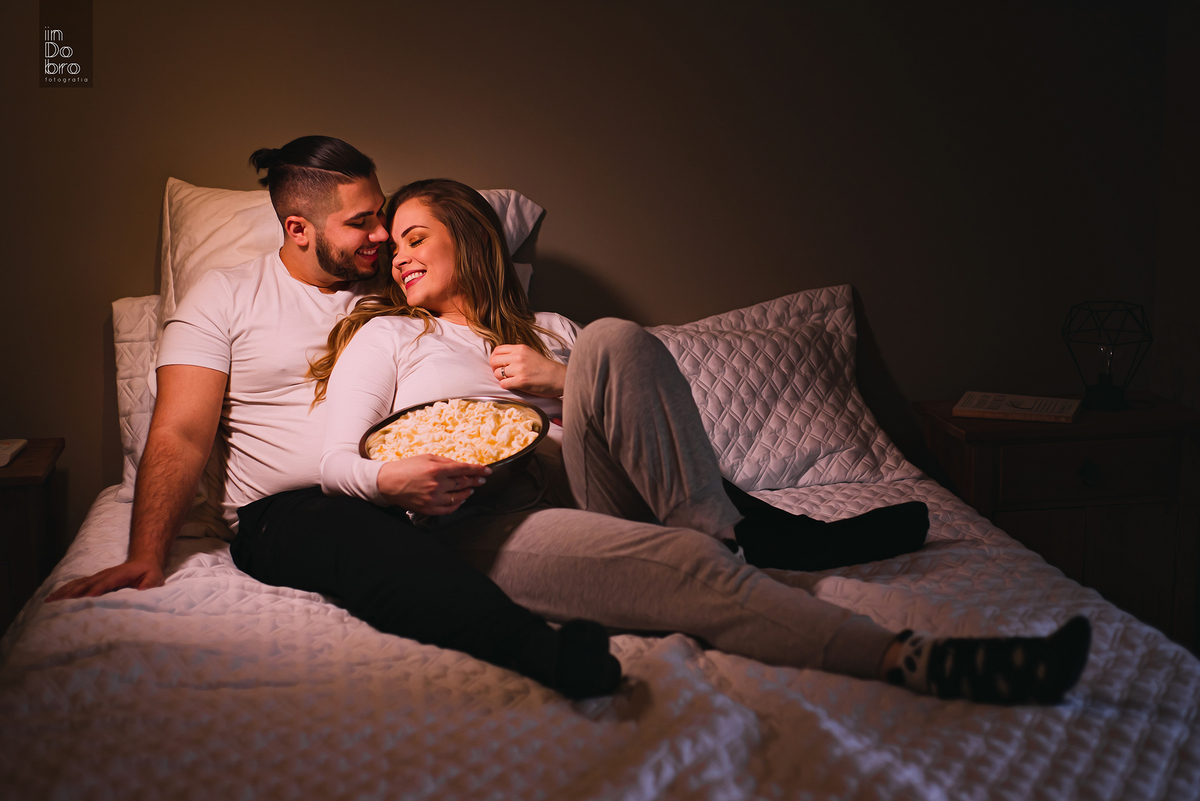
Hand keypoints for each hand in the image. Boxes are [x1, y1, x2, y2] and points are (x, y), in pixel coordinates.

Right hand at [45, 559, 164, 601]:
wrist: (144, 563)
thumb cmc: (149, 574)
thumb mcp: (155, 579)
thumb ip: (149, 585)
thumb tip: (142, 591)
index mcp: (120, 575)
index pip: (106, 583)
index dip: (97, 590)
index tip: (88, 599)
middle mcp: (105, 575)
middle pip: (86, 584)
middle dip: (73, 594)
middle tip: (58, 605)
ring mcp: (97, 577)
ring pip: (78, 584)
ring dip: (64, 593)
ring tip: (49, 602)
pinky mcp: (93, 581)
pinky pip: (76, 585)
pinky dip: (64, 590)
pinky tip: (53, 597)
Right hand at [377, 454, 491, 514]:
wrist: (388, 483)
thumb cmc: (407, 467)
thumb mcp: (427, 458)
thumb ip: (446, 462)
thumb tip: (461, 467)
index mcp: (436, 470)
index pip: (463, 470)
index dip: (477, 470)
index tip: (487, 471)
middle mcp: (436, 485)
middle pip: (462, 484)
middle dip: (474, 481)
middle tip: (481, 480)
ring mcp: (433, 499)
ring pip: (458, 498)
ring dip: (467, 493)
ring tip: (471, 489)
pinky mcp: (429, 509)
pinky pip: (449, 509)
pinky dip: (457, 504)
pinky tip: (460, 499)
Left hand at [490, 344, 566, 397]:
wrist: (559, 378)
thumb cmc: (545, 368)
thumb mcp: (530, 354)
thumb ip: (516, 354)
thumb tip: (500, 359)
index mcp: (520, 348)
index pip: (497, 350)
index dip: (495, 358)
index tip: (499, 365)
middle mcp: (518, 357)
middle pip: (494, 361)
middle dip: (495, 369)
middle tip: (502, 374)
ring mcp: (519, 369)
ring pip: (497, 373)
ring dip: (502, 379)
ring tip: (511, 380)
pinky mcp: (521, 381)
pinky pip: (503, 384)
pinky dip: (507, 386)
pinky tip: (515, 386)